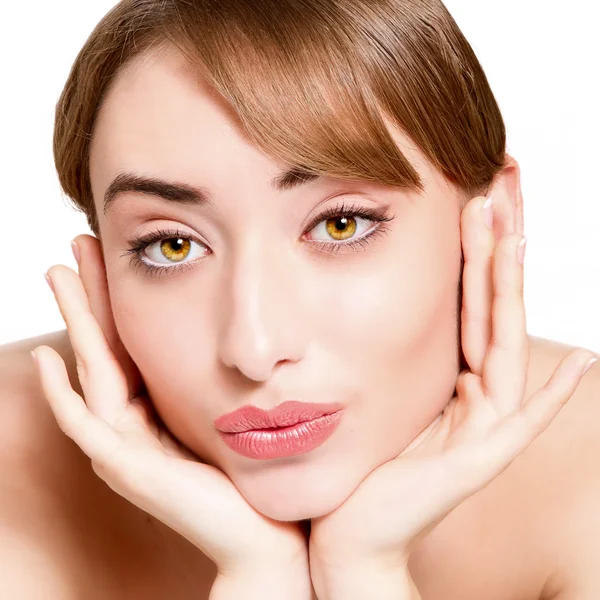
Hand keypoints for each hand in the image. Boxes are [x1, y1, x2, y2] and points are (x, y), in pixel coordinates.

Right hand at [32, 235, 308, 579]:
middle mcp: (131, 424)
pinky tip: (48, 357)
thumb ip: (216, 379)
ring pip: (88, 370)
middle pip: (103, 346)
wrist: (264, 531)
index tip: (113, 252)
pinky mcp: (126, 467)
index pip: (129, 341)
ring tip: (57, 273)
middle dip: (88, 295)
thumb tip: (240, 336)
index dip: (117, 297)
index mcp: (155, 407)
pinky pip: (82, 424)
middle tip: (76, 246)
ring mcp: (122, 446)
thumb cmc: (250, 471)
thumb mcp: (228, 411)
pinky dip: (60, 393)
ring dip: (73, 321)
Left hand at [309, 191, 597, 573]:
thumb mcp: (376, 389)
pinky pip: (524, 424)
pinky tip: (585, 363)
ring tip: (515, 229)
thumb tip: (369, 304)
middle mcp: (475, 394)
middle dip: (498, 244)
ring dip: (510, 286)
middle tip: (502, 181)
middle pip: (492, 306)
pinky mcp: (480, 460)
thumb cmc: (360, 457)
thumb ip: (388, 353)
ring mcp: (484, 426)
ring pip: (505, 343)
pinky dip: (555, 396)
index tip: (476, 192)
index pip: (470, 299)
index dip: (477, 248)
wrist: (348, 525)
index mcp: (450, 375)